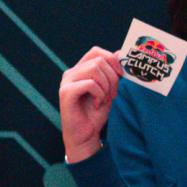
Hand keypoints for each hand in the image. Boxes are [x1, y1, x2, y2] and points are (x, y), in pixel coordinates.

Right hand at [59, 47, 121, 162]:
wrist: (85, 135)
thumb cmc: (95, 114)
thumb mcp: (108, 89)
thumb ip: (112, 72)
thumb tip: (118, 53)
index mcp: (80, 70)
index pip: (96, 51)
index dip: (112, 59)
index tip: (121, 75)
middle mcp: (71, 73)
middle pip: (99, 60)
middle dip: (112, 77)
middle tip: (112, 94)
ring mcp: (67, 82)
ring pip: (95, 69)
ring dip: (106, 86)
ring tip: (104, 99)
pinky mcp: (66, 93)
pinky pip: (90, 84)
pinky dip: (99, 94)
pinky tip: (97, 104)